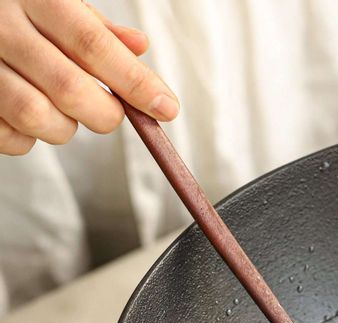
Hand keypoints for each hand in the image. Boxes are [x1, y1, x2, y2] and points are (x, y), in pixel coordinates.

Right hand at [0, 0, 177, 154]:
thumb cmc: (18, 9)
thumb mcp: (56, 2)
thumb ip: (96, 29)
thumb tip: (139, 47)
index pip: (92, 44)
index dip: (134, 81)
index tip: (166, 108)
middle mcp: (1, 26)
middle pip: (70, 88)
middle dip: (105, 113)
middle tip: (110, 112)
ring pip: (38, 117)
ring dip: (64, 127)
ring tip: (62, 110)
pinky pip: (11, 137)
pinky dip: (29, 138)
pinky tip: (30, 115)